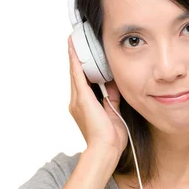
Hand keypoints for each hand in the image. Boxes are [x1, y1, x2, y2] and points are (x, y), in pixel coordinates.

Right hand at [67, 35, 127, 155]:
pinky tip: (74, 49)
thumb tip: (112, 84)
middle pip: (77, 74)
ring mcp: (78, 99)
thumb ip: (112, 98)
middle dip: (77, 57)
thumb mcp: (113, 112)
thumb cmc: (111, 137)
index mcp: (84, 105)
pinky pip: (77, 75)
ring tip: (74, 40)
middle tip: (76, 40)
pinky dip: (75, 61)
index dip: (82, 67)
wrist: (105, 148)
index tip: (83, 54)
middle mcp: (77, 101)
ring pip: (75, 72)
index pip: (83, 81)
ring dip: (75, 56)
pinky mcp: (82, 98)